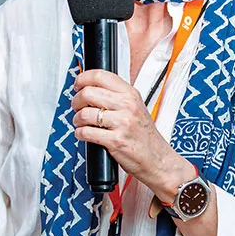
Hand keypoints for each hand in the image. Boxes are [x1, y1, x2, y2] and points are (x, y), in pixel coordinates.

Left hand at [71, 69, 194, 199]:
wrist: (158, 159)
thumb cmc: (144, 136)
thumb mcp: (136, 107)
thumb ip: (117, 96)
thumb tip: (91, 87)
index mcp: (131, 94)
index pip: (101, 75)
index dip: (83, 78)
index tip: (78, 84)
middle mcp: (127, 106)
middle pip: (88, 93)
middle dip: (76, 100)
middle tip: (77, 106)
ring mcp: (122, 123)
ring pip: (85, 113)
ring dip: (76, 119)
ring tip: (80, 123)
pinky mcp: (116, 141)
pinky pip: (87, 132)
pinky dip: (79, 133)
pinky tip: (83, 134)